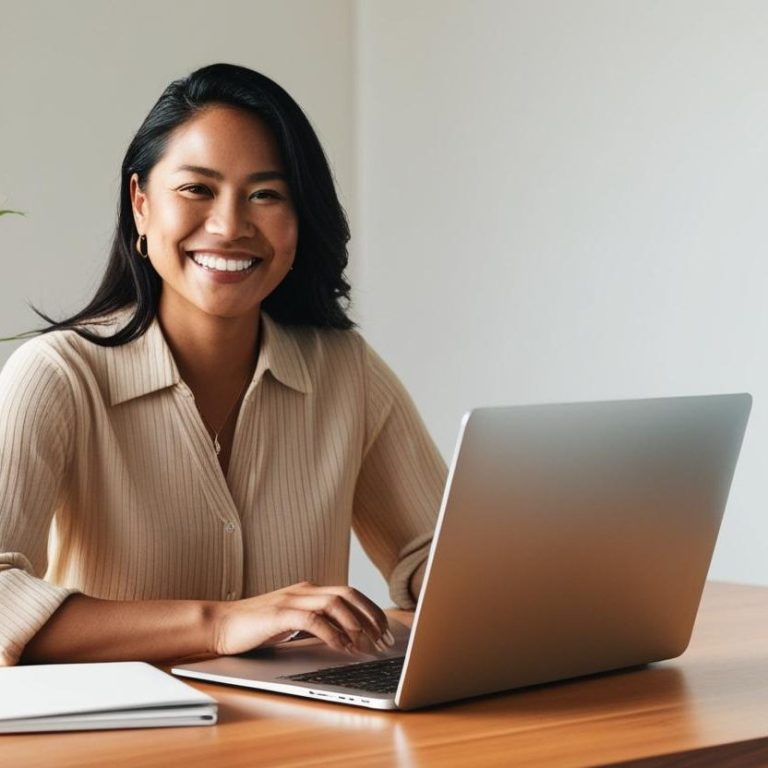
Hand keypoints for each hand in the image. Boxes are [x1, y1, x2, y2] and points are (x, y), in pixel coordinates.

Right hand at [210, 581, 394, 656]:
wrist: (220, 624)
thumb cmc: (256, 627)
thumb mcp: (292, 624)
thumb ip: (316, 625)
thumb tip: (347, 639)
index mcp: (308, 590)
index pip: (349, 593)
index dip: (370, 610)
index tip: (384, 630)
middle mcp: (303, 590)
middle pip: (348, 594)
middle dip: (370, 616)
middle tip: (383, 638)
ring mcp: (291, 600)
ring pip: (334, 603)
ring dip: (354, 624)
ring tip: (366, 645)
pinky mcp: (279, 614)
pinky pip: (313, 620)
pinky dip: (331, 632)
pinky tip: (342, 647)